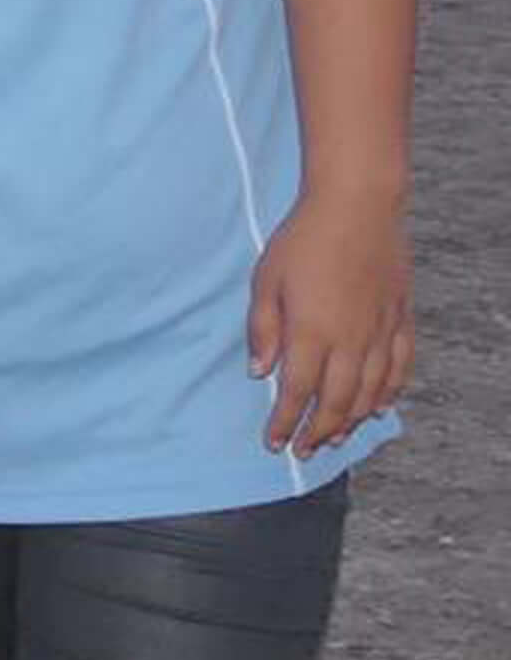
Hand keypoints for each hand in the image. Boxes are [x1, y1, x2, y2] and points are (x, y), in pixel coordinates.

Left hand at [247, 190, 413, 457]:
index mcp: (311, 333)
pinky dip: (390, 393)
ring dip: (352, 420)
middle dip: (317, 431)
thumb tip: (258, 373)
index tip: (274, 443)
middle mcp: (350, 340)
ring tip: (335, 438)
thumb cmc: (302, 241)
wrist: (357, 208)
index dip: (285, 422)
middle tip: (304, 451)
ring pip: (371, 392)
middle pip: (336, 401)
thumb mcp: (265, 282)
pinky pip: (400, 368)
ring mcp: (380, 332)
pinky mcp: (401, 319)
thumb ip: (263, 330)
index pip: (296, 392)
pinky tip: (380, 407)